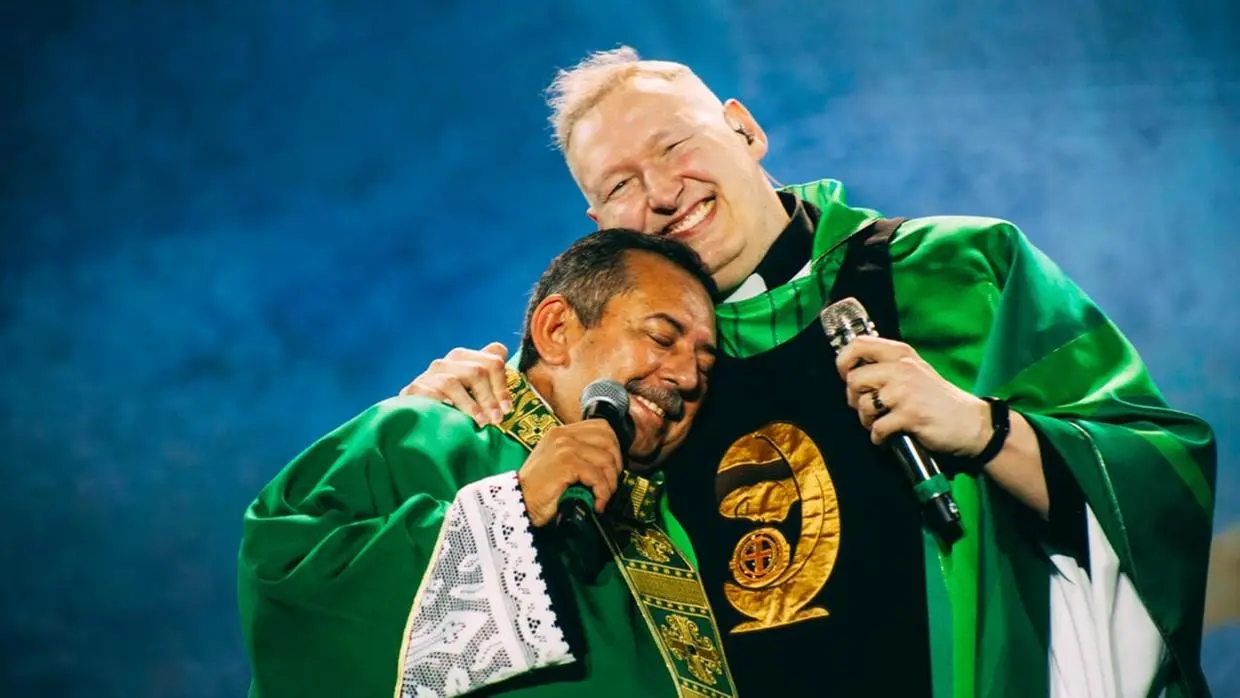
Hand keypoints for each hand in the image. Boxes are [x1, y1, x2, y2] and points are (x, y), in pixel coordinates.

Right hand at [399, 343, 511, 425]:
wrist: (417, 417)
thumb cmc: (452, 406)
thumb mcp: (473, 394)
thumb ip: (491, 383)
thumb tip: (508, 381)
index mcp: (466, 358)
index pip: (493, 360)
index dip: (503, 386)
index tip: (507, 409)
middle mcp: (447, 362)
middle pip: (477, 371)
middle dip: (490, 398)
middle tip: (496, 419)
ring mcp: (430, 374)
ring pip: (453, 382)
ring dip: (470, 405)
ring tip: (480, 422)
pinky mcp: (414, 389)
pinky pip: (431, 394)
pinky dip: (445, 406)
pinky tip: (454, 419)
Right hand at [518, 420, 624, 526]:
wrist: (517, 502)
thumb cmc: (537, 489)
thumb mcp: (557, 463)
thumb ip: (577, 455)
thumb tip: (607, 462)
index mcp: (561, 432)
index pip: (601, 427)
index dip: (613, 447)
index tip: (612, 467)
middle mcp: (562, 435)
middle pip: (608, 440)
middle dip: (615, 465)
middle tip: (609, 484)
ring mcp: (564, 447)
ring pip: (606, 459)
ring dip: (610, 483)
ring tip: (601, 496)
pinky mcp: (565, 463)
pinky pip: (597, 476)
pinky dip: (602, 492)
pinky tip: (596, 503)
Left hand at [835, 335, 990, 455]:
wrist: (970, 423)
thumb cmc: (936, 399)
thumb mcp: (913, 371)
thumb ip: (886, 366)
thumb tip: (850, 371)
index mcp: (901, 354)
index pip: (858, 344)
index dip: (844, 361)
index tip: (847, 375)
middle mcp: (902, 368)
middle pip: (854, 379)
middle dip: (854, 398)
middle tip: (867, 407)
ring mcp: (906, 392)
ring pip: (863, 405)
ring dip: (866, 420)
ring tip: (880, 422)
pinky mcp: (910, 416)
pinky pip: (877, 428)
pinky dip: (878, 437)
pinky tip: (887, 437)